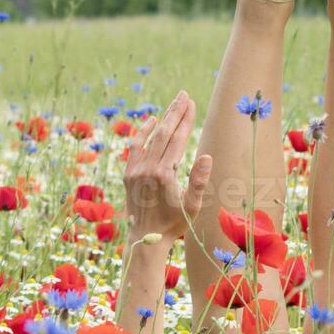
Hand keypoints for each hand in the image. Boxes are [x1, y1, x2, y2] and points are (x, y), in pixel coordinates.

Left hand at [123, 92, 212, 243]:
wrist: (145, 239)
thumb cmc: (174, 224)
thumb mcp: (192, 206)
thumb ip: (199, 181)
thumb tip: (206, 156)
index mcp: (164, 175)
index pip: (177, 140)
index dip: (185, 120)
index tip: (192, 103)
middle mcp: (147, 169)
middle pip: (163, 133)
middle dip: (174, 112)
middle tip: (184, 94)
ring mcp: (135, 170)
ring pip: (149, 138)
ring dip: (162, 119)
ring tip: (174, 104)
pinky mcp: (127, 173)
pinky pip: (135, 147)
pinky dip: (142, 133)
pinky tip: (152, 120)